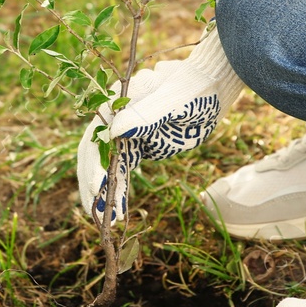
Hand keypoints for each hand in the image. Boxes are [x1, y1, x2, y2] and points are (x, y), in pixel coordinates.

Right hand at [76, 26, 244, 224]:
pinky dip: (118, 189)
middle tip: (97, 213)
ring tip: (109, 219)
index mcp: (118, 102)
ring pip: (106, 165)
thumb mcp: (174, 101)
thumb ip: (146, 115)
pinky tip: (118, 209)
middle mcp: (115, 117)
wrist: (212, 87)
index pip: (97, 137)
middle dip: (93, 183)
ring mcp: (124, 132)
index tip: (97, 189)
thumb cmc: (195, 88)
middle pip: (94, 153)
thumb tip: (114, 131)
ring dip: (104, 191)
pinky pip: (120, 169)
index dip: (94, 164)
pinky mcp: (136, 144)